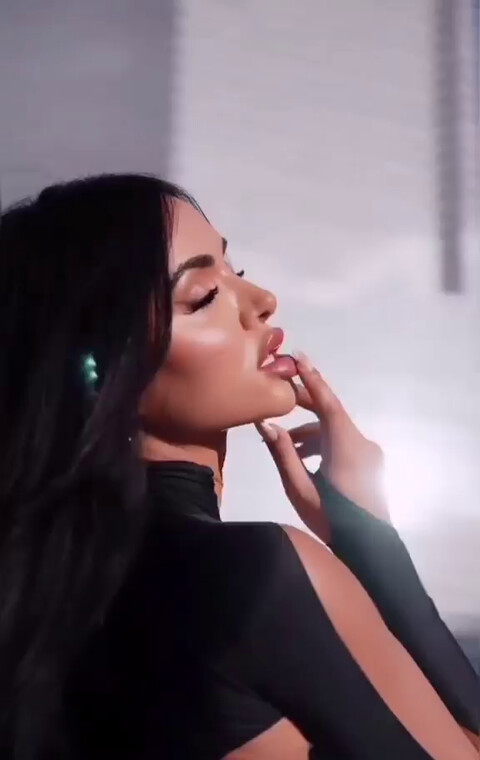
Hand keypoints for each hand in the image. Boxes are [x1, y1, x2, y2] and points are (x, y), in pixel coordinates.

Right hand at [256, 352, 388, 542]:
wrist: (368, 549)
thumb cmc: (332, 518)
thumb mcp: (299, 487)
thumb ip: (283, 452)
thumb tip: (265, 423)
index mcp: (346, 444)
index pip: (327, 402)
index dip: (312, 379)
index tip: (298, 357)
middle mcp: (362, 442)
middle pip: (330, 414)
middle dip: (304, 405)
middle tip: (278, 397)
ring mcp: (369, 454)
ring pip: (334, 432)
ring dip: (309, 433)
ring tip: (282, 444)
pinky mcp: (369, 464)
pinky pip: (342, 444)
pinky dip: (322, 444)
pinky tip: (302, 458)